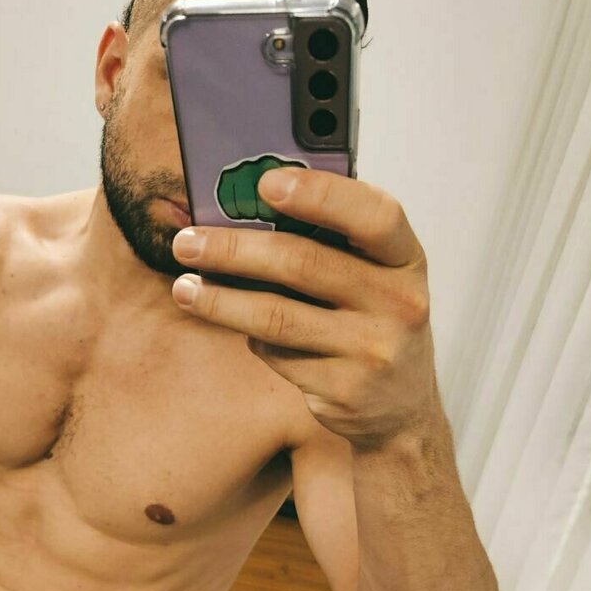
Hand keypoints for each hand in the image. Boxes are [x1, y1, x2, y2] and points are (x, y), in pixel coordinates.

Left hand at [171, 166, 438, 451]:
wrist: (402, 407)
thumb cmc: (372, 320)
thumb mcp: (373, 276)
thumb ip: (330, 242)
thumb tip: (244, 209)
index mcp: (406, 258)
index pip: (373, 215)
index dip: (320, 194)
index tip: (266, 182)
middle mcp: (400, 303)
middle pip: (303, 263)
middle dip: (234, 249)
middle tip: (187, 242)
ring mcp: (372, 350)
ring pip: (277, 316)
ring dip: (220, 299)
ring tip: (183, 288)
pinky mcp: (343, 390)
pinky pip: (278, 354)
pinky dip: (250, 336)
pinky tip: (236, 323)